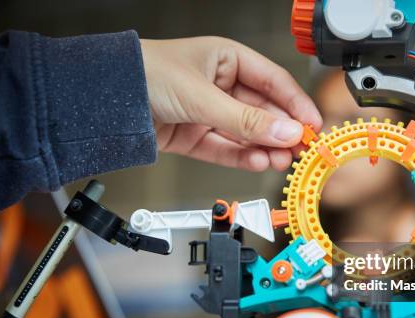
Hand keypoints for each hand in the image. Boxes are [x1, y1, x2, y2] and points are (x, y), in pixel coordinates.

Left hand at [140, 36, 321, 170]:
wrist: (102, 99)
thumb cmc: (144, 75)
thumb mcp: (202, 96)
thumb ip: (246, 120)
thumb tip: (286, 131)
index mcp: (226, 59)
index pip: (272, 82)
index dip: (295, 104)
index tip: (313, 125)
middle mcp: (220, 85)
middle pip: (262, 111)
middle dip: (282, 131)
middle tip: (302, 149)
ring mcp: (208, 112)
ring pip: (246, 133)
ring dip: (265, 147)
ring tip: (282, 160)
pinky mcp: (194, 136)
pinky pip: (225, 148)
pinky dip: (242, 157)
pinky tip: (259, 161)